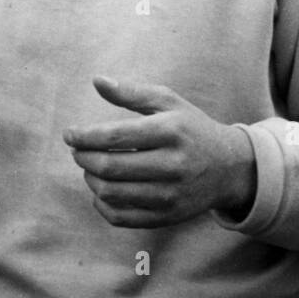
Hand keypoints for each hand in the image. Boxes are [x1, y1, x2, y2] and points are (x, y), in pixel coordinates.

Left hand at [64, 76, 256, 228]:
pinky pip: (120, 217)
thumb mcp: (169, 102)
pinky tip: (103, 189)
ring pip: (111, 193)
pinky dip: (102, 203)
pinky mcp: (166, 217)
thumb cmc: (191, 129)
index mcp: (171, 131)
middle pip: (109, 167)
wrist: (228, 168)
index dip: (84, 136)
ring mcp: (170, 195)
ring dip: (90, 179)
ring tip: (91, 167)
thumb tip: (97, 80)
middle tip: (77, 151)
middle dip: (83, 158)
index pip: (115, 137)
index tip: (70, 135)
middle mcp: (172, 165)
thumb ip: (132, 92)